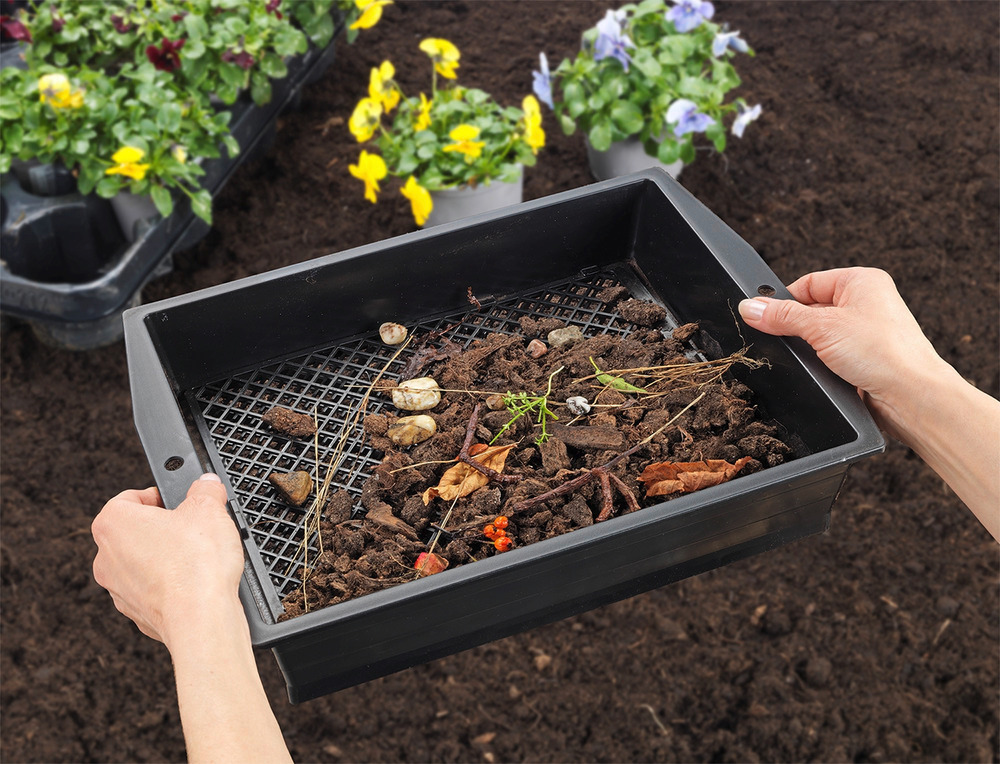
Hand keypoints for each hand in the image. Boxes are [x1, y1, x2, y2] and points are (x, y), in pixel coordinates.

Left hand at [92, 474, 243, 650]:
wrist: (201, 618)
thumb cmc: (195, 566)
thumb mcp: (209, 508)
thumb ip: (206, 489)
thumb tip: (207, 484)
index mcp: (113, 524)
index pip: (130, 497)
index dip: (158, 496)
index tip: (179, 501)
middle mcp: (106, 557)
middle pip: (134, 531)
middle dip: (163, 528)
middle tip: (192, 528)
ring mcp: (118, 589)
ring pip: (142, 562)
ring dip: (166, 557)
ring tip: (197, 557)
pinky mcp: (136, 613)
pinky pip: (152, 590)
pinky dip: (170, 584)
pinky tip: (195, 582)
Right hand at [740, 267, 999, 540]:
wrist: (911, 397)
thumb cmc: (884, 353)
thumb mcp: (821, 327)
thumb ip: (781, 316)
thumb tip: (750, 307)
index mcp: (861, 282)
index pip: (808, 283)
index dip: (784, 299)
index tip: (761, 315)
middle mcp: (867, 303)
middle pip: (811, 309)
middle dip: (795, 326)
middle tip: (781, 339)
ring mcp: (866, 333)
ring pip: (818, 336)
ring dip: (808, 348)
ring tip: (808, 357)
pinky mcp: (863, 360)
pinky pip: (829, 356)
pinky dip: (819, 364)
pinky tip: (819, 371)